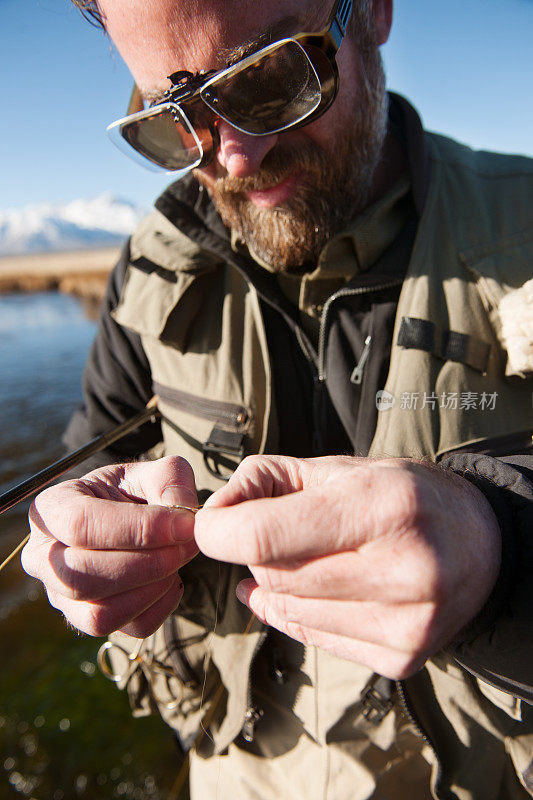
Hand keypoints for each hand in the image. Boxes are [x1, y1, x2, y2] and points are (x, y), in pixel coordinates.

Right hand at [22, 456, 198, 637]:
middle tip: (188, 543)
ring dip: (152, 589)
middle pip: (83, 576)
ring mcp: (61, 595)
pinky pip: (126, 629)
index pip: (81, 524)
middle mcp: (43, 557)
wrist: (134, 518)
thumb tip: (182, 517)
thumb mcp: (153, 470)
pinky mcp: (88, 621)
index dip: (136, 529)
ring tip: (179, 559)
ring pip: (99, 613)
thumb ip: (170, 480)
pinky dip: (159, 607)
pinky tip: (172, 579)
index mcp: (51, 508)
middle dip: (147, 563)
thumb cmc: (137, 491)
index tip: (183, 525)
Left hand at [194, 455, 500, 677]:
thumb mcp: (341, 466)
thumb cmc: (404, 495)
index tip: (212, 523)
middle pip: (272, 575)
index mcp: (382, 507)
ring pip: (287, 610)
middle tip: (282, 531)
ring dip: (277, 583)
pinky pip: (312, 637)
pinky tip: (323, 587)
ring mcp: (405, 624)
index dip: (218, 531)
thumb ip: (267, 479)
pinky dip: (300, 611)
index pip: (262, 537)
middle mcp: (401, 572)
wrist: (480, 544)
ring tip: (309, 555)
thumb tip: (210, 518)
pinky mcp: (402, 659)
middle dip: (256, 552)